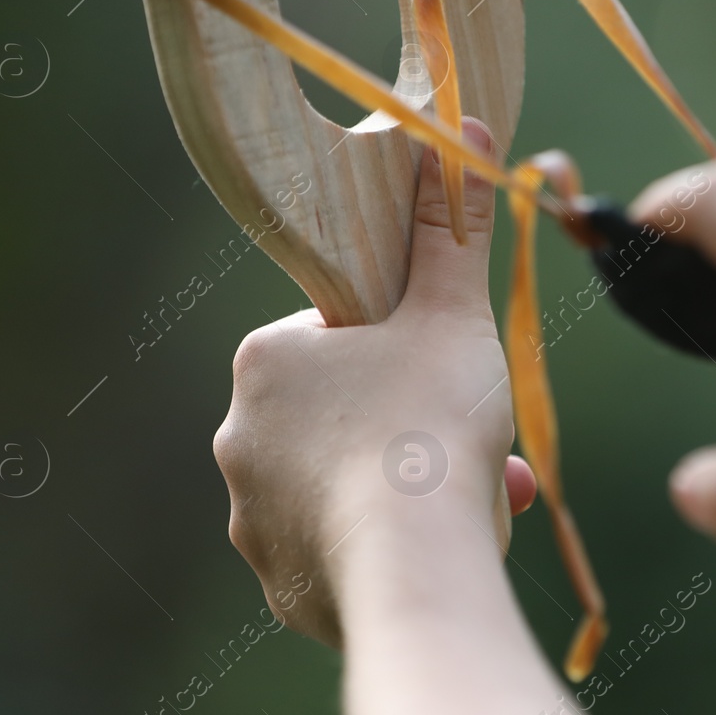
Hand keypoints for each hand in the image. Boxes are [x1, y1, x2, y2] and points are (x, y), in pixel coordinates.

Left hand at [214, 118, 534, 644]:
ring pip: (343, 487)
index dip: (403, 349)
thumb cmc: (430, 426)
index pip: (337, 338)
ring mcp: (253, 517)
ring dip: (406, 489)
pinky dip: (385, 547)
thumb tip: (458, 131)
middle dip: (413, 426)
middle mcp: (238, 436)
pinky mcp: (280, 584)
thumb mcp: (453, 316)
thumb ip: (452, 231)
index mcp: (266, 361)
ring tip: (474, 502)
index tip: (445, 372)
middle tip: (477, 445)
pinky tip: (435, 549)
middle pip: (345, 415)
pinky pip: (337, 551)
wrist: (414, 567)